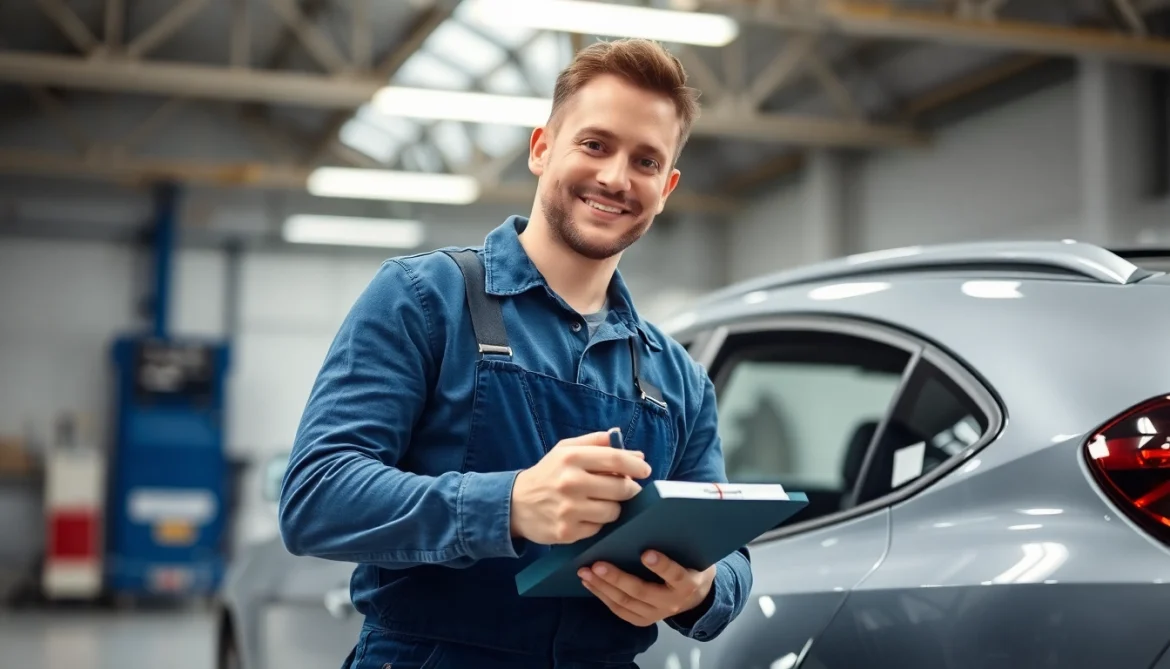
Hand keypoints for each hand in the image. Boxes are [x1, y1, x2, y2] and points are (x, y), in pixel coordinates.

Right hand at [510, 431, 651, 544]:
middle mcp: (570, 482)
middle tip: (625, 489)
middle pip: (621, 488)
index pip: (615, 459)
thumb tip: (635, 452)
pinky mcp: (567, 532)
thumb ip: (598, 443)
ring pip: (614, 511)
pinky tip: (587, 516)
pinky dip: (598, 523)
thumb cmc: (548, 474)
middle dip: (629, 489)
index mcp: (571, 458)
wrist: (515, 505)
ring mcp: (569, 509)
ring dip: (614, 508)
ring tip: (602, 502)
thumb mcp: (566, 450)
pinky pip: (599, 528)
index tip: (645, 470)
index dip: (636, 465)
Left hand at [578, 550, 715, 626]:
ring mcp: (656, 614)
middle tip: (598, 564)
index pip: (675, 575)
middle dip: (617, 578)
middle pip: (642, 591)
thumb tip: (650, 518)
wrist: (695, 596)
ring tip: (585, 572)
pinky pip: (619, 609)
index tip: (646, 553)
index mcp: (688, 584)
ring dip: (603, 587)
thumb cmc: (689, 565)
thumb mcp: (690, 554)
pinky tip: (589, 583)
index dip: (661, 566)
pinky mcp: (643, 620)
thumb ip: (675, 543)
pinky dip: (602, 596)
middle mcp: (672, 602)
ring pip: (626, 602)